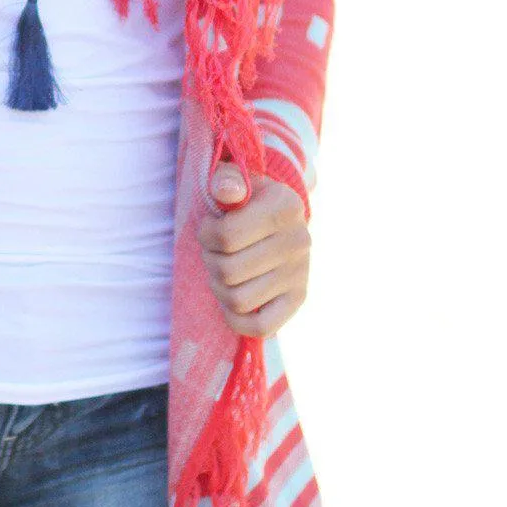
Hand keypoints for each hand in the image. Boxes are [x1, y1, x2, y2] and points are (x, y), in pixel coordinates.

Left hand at [197, 160, 309, 338]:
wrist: (278, 218)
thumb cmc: (246, 200)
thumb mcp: (235, 179)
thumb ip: (225, 179)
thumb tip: (226, 191)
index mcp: (285, 205)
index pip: (226, 236)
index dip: (206, 235)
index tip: (209, 228)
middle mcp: (299, 240)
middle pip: (228, 271)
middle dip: (210, 261)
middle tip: (214, 251)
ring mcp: (301, 272)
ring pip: (238, 299)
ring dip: (219, 287)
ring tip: (223, 271)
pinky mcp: (299, 298)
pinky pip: (260, 327)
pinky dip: (237, 318)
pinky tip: (232, 299)